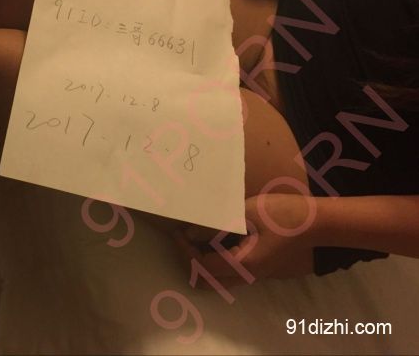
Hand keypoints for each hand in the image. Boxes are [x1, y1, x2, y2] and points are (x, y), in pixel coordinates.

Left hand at [173, 193, 315, 286]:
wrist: (318, 224)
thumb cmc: (284, 216)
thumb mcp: (247, 214)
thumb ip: (216, 226)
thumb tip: (190, 234)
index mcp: (243, 264)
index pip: (202, 265)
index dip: (185, 250)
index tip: (177, 231)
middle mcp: (247, 276)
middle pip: (207, 281)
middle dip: (189, 262)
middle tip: (183, 239)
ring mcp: (254, 275)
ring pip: (218, 280)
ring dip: (202, 264)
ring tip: (195, 239)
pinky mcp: (259, 269)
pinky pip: (229, 273)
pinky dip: (214, 262)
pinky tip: (213, 240)